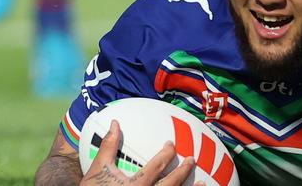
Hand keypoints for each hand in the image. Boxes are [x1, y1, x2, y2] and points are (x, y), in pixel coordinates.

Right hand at [80, 120, 196, 185]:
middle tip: (192, 159)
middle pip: (171, 184)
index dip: (167, 154)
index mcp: (135, 185)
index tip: (172, 145)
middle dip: (183, 171)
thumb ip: (109, 146)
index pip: (157, 167)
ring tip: (203, 184)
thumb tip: (115, 123)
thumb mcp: (97, 170)